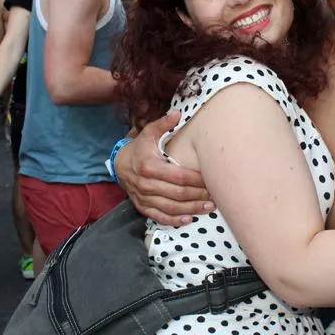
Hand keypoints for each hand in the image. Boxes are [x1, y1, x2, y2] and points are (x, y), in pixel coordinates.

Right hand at [115, 111, 212, 225]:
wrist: (119, 164)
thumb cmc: (139, 148)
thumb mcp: (148, 133)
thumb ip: (163, 124)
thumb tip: (179, 113)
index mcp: (149, 166)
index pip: (179, 177)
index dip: (196, 180)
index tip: (210, 179)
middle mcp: (146, 184)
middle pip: (177, 194)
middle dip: (198, 196)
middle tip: (214, 196)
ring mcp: (143, 198)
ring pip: (171, 208)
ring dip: (191, 209)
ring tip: (208, 207)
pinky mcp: (142, 207)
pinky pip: (159, 217)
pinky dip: (174, 220)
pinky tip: (189, 219)